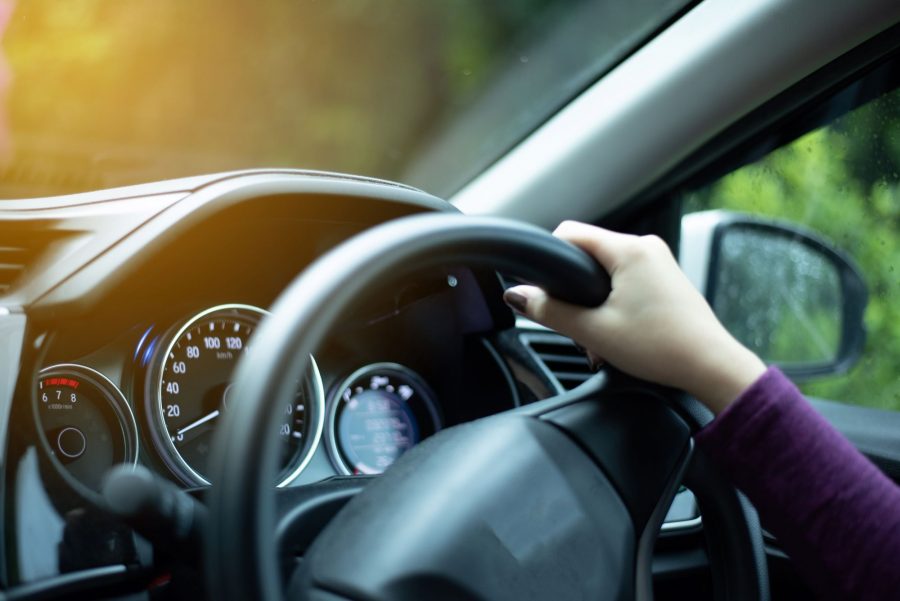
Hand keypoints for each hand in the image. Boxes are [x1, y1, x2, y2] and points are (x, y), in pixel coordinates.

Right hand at [503, 221, 765, 412]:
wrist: (711, 367)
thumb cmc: (661, 347)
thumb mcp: (593, 331)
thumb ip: (549, 310)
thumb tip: (517, 296)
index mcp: (629, 250)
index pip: (570, 233)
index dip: (549, 260)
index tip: (542, 289)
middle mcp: (646, 248)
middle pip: (588, 257)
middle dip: (575, 293)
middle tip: (579, 328)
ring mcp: (659, 263)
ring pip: (607, 274)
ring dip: (595, 306)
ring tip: (601, 341)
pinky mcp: (666, 281)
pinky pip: (627, 283)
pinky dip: (615, 307)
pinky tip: (618, 337)